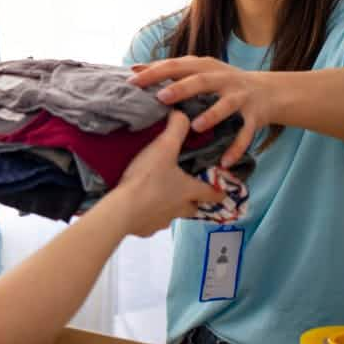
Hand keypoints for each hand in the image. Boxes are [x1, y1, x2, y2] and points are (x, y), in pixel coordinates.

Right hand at [113, 111, 225, 236]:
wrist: (121, 210)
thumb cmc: (147, 179)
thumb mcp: (163, 147)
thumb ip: (176, 128)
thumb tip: (182, 114)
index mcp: (189, 191)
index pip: (212, 193)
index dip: (218, 190)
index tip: (221, 190)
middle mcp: (179, 209)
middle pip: (193, 208)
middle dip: (192, 200)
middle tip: (184, 189)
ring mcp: (162, 222)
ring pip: (172, 215)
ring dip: (169, 207)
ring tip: (157, 194)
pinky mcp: (145, 229)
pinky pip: (151, 221)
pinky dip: (148, 214)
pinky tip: (138, 205)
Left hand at [128, 56, 272, 167]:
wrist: (268, 91)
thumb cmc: (222, 83)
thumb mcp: (198, 71)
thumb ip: (170, 71)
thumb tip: (135, 68)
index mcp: (205, 67)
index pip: (177, 66)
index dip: (155, 72)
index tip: (133, 81)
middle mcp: (223, 79)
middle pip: (201, 81)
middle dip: (181, 88)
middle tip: (161, 97)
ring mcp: (240, 97)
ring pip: (226, 106)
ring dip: (211, 115)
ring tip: (196, 127)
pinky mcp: (254, 116)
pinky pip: (245, 134)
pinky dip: (236, 148)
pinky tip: (224, 161)